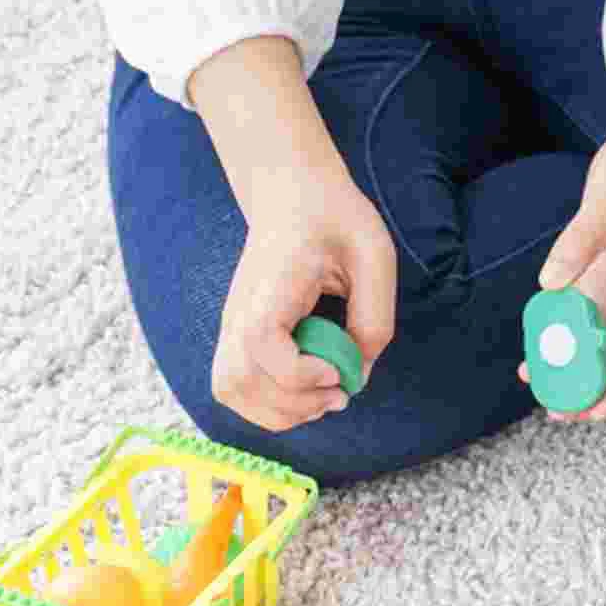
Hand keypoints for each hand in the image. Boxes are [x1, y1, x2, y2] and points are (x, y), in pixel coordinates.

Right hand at [213, 172, 396, 432]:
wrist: (291, 193)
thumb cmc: (335, 219)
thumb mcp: (374, 256)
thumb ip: (374, 318)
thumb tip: (357, 375)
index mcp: (272, 283)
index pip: (261, 344)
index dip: (300, 374)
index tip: (337, 370)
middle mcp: (240, 307)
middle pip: (239, 380)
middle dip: (296, 404)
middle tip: (338, 393)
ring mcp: (232, 324)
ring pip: (231, 391)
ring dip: (281, 412)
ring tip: (320, 397)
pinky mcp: (236, 336)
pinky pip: (235, 388)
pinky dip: (269, 406)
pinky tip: (303, 394)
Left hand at [523, 130, 605, 421]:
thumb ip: (579, 243)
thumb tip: (549, 284)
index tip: (595, 411)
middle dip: (594, 391)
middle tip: (557, 409)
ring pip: (601, 347)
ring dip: (573, 369)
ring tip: (537, 383)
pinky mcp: (604, 281)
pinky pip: (581, 320)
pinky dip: (561, 338)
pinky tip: (533, 348)